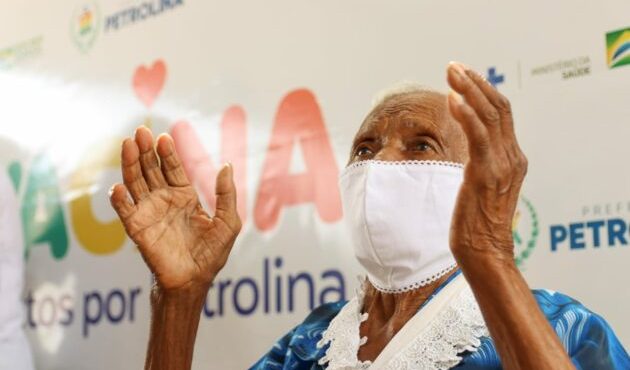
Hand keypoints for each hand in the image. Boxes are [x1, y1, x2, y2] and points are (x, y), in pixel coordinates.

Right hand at [109, 127, 241, 291]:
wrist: (194, 281)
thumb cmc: (212, 254)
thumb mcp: (228, 222)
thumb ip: (226, 194)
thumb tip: (227, 165)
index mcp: (184, 197)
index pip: (172, 168)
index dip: (167, 153)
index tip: (163, 137)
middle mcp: (163, 201)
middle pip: (151, 170)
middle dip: (146, 151)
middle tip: (140, 131)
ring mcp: (149, 213)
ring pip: (135, 183)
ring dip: (130, 164)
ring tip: (127, 145)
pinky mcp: (137, 229)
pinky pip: (125, 211)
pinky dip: (119, 200)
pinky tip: (117, 187)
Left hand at [446, 62, 526, 263]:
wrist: (485, 252)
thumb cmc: (476, 225)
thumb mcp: (480, 187)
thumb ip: (480, 165)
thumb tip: (465, 153)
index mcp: (511, 159)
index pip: (501, 114)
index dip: (483, 91)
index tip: (463, 77)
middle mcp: (512, 157)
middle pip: (498, 107)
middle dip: (475, 82)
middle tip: (453, 66)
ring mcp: (502, 164)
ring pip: (489, 115)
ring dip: (468, 89)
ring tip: (451, 72)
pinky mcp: (486, 173)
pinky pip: (479, 134)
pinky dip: (466, 113)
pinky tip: (452, 98)